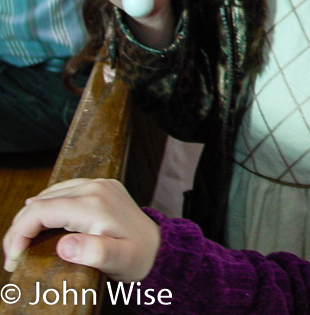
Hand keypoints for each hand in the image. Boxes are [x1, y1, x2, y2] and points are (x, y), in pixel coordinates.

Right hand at [3, 178, 160, 282]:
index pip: (40, 211)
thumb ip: (94, 253)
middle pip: (41, 202)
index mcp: (94, 204)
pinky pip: (64, 190)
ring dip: (31, 217)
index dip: (19, 234)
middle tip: (14, 256)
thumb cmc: (138, 257)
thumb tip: (64, 245)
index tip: (14, 259)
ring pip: (49, 194)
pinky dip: (47, 205)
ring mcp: (99, 184)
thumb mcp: (118, 261)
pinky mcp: (101, 186)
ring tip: (24, 244)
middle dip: (20, 229)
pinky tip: (41, 220)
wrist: (159, 246)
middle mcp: (95, 188)